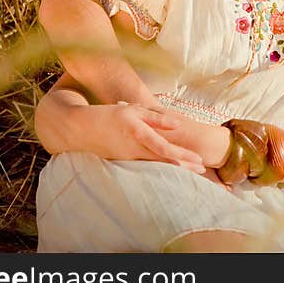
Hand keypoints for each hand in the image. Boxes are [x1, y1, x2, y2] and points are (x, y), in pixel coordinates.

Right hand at [86, 101, 205, 172]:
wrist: (80, 130)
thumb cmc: (109, 115)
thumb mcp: (134, 110)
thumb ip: (156, 117)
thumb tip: (178, 124)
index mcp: (138, 134)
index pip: (164, 148)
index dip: (182, 155)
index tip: (198, 160)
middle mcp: (135, 150)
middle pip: (164, 161)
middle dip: (184, 166)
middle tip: (203, 170)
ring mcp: (129, 159)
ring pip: (156, 167)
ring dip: (175, 169)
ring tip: (192, 172)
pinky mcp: (124, 163)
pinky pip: (146, 167)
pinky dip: (160, 169)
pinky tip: (172, 170)